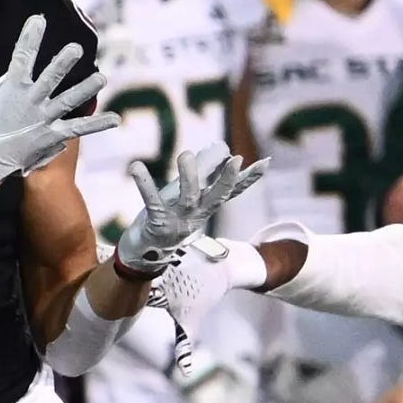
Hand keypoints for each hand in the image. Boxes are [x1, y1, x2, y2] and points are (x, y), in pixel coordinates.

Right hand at [0, 15, 119, 192]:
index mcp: (12, 87)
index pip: (22, 56)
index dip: (30, 37)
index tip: (39, 19)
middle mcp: (31, 101)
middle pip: (51, 77)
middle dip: (64, 61)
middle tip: (77, 48)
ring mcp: (43, 119)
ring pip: (68, 100)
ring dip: (85, 89)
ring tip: (102, 78)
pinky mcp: (51, 136)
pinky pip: (77, 128)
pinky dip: (97, 124)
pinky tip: (116, 119)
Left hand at [116, 143, 267, 276]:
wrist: (145, 251)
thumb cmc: (169, 217)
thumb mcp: (189, 196)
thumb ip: (205, 176)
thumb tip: (223, 151)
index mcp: (205, 206)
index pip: (232, 192)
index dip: (248, 179)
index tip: (265, 163)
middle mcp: (196, 213)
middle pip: (217, 197)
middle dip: (227, 180)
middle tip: (236, 160)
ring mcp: (178, 219)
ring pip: (189, 198)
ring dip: (189, 176)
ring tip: (186, 154)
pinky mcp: (157, 222)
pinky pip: (152, 202)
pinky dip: (145, 184)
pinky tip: (137, 166)